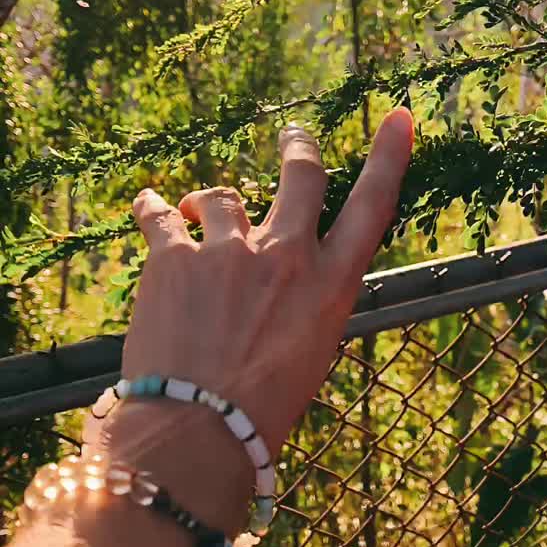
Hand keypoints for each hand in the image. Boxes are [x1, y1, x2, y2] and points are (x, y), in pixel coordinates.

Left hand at [102, 109, 413, 533]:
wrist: (198, 429)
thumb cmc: (260, 410)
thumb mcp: (308, 355)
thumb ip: (303, 304)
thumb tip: (284, 283)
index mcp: (330, 286)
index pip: (372, 206)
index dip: (389, 157)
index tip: (397, 117)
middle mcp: (287, 257)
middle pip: (302, 175)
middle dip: (298, 148)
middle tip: (293, 138)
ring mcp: (229, 252)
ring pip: (223, 195)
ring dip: (210, 201)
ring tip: (194, 210)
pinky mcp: (174, 258)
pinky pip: (161, 215)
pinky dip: (154, 209)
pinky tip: (149, 206)